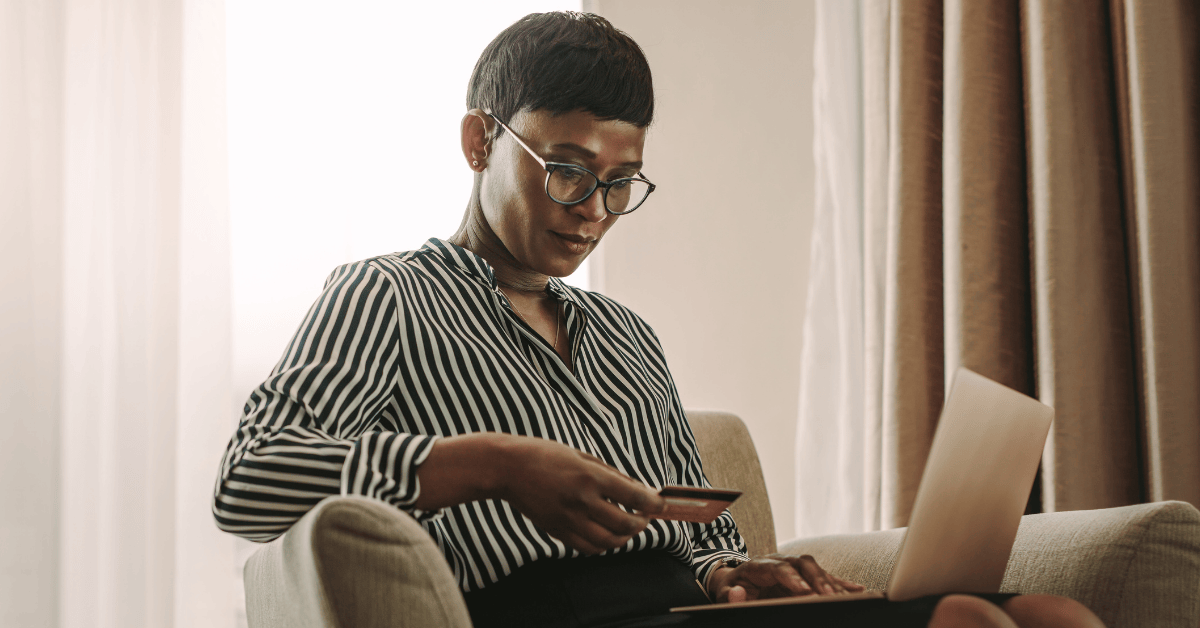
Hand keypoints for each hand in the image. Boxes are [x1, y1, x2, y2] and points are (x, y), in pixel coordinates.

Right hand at [496, 436, 665, 554]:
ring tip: (628, 528)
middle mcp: (582, 500)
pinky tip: (606, 533)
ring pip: (608, 541)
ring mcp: (568, 519)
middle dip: (641, 523)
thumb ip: (610, 474)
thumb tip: (638, 490)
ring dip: (625, 538)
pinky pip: (587, 547)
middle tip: (645, 517)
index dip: (654, 504)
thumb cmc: (545, 455)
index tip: (662, 505)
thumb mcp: (582, 456)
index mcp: (590, 476)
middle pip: (625, 524)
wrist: (508, 468)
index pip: (634, 496)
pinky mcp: (556, 530)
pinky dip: (603, 545)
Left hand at [708, 554, 865, 602]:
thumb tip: (736, 593)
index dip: (792, 579)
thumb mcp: (724, 593)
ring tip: (842, 599)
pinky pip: (825, 577)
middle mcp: (779, 561)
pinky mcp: (804, 575)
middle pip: (802, 564)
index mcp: (760, 565)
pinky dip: (841, 583)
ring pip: (816, 569)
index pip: (779, 568)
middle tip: (827, 596)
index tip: (804, 592)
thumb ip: (729, 596)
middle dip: (816, 579)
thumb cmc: (732, 590)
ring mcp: (793, 566)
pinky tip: (858, 590)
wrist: (736, 581)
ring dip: (831, 583)